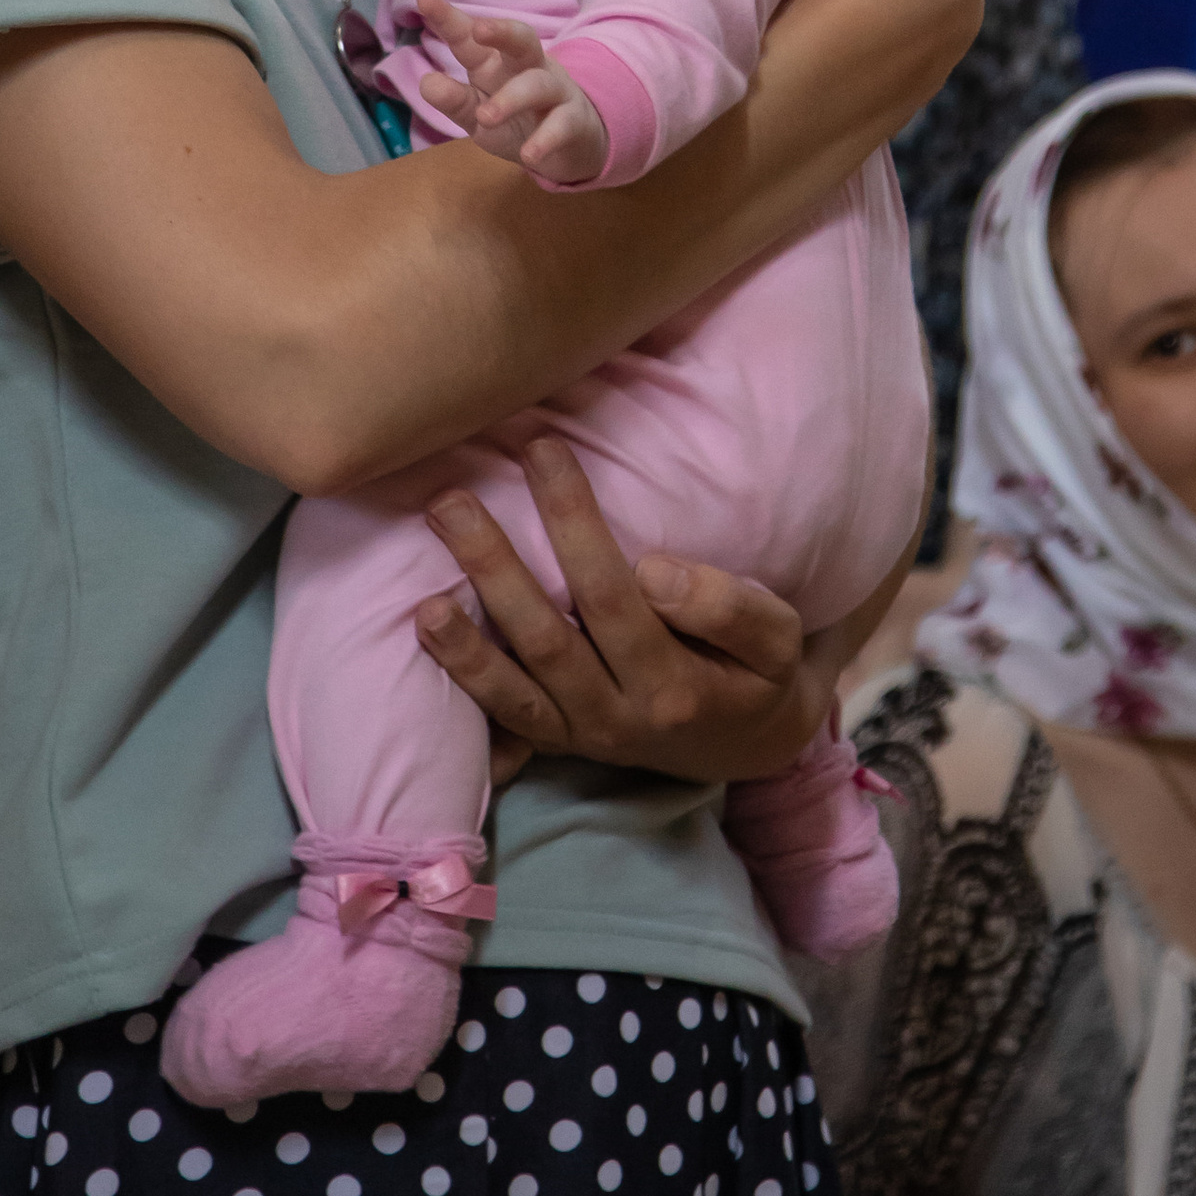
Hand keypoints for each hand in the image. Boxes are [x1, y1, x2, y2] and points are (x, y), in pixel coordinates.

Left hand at [414, 0, 607, 181]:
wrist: (571, 147)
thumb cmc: (517, 122)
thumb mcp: (477, 116)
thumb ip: (454, 100)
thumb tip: (426, 83)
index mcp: (495, 63)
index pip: (471, 38)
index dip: (449, 18)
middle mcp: (527, 67)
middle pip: (521, 40)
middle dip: (502, 31)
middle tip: (479, 30)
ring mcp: (555, 91)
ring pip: (537, 84)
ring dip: (511, 98)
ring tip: (485, 117)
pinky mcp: (575, 120)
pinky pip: (562, 125)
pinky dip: (546, 139)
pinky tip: (528, 156)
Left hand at [414, 432, 828, 785]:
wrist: (748, 743)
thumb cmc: (757, 671)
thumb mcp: (775, 640)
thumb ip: (727, 607)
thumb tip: (653, 569)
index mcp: (674, 686)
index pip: (612, 596)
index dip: (574, 525)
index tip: (543, 452)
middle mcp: (618, 718)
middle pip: (547, 638)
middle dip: (495, 567)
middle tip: (450, 498)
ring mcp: (582, 735)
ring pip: (514, 688)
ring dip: (462, 641)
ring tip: (419, 591)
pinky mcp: (558, 742)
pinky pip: (503, 719)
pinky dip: (464, 682)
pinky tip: (428, 637)